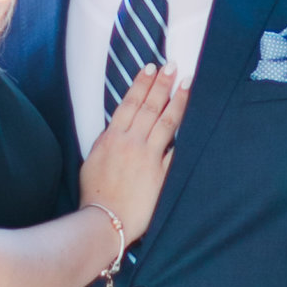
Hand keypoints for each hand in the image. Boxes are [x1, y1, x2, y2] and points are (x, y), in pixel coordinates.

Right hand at [81, 63, 185, 245]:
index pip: (130, 103)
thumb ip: (107, 141)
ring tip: (187, 82)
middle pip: (150, 106)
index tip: (151, 68)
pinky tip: (194, 118)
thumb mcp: (92, 160)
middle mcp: (131, 142)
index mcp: (111, 137)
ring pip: (166, 121)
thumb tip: (118, 129)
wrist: (104, 220)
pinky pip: (174, 150)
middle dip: (161, 83)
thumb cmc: (94, 194)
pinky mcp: (160, 174)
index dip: (141, 84)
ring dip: (177, 100)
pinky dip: (183, 134)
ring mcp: (147, 157)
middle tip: (172, 65)